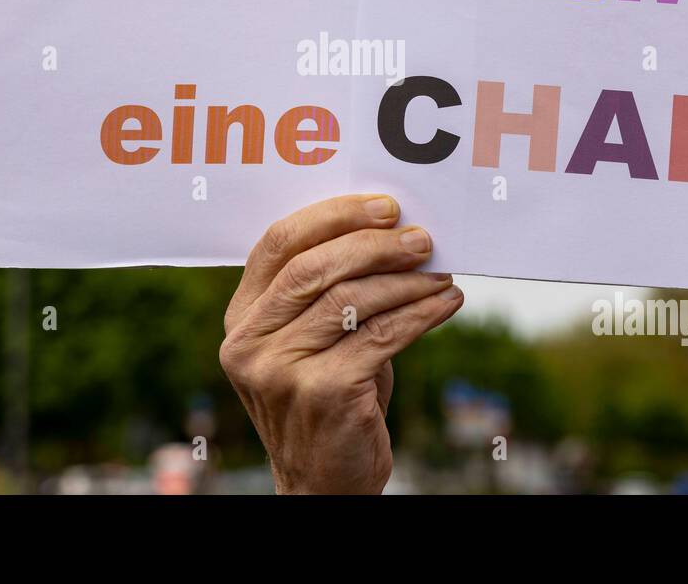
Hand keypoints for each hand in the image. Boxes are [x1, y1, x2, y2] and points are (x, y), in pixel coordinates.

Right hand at [219, 194, 463, 493]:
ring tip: (441, 273)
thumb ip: (327, 289)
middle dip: (375, 244)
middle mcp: (249, 342)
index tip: (384, 207)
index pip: (279, 243)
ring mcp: (280, 370)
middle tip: (421, 238)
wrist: (325, 481)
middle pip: (314, 267)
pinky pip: (381, 336)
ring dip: (406, 281)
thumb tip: (390, 229)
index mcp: (241, 318)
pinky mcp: (322, 392)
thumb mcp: (312, 340)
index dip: (333, 215)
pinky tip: (446, 304)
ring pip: (351, 300)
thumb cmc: (328, 396)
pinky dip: (421, 314)